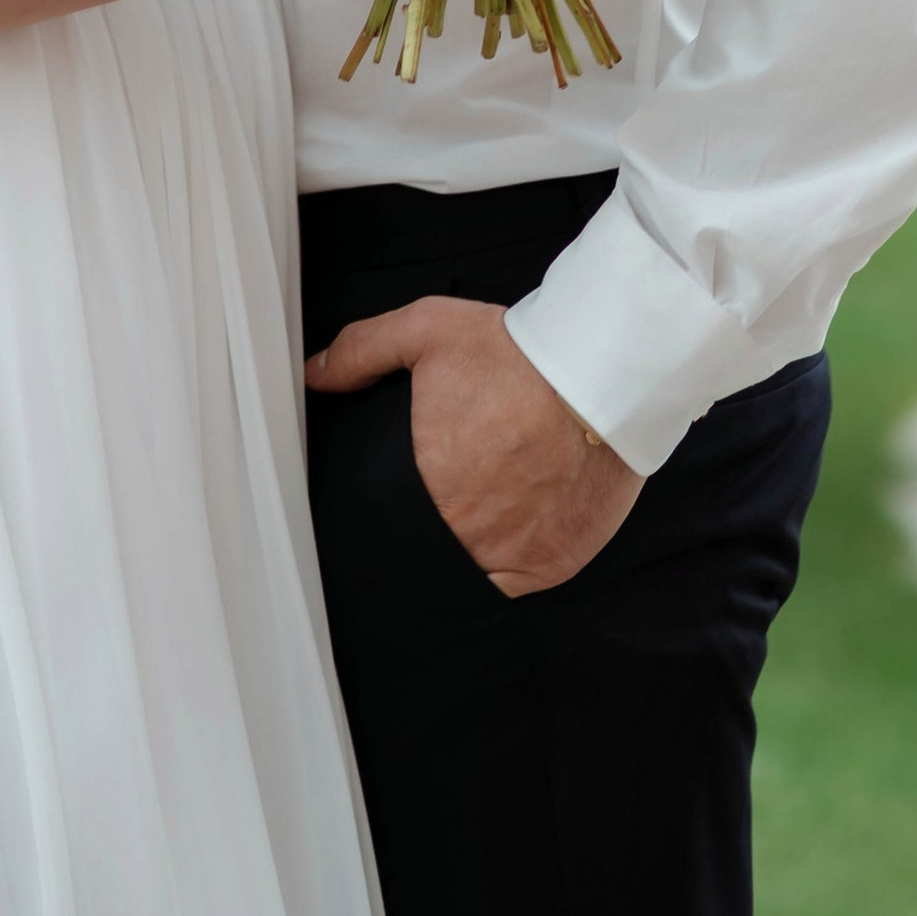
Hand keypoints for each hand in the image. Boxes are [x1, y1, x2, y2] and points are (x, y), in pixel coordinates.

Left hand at [306, 294, 641, 595]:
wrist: (602, 373)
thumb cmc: (517, 354)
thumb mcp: (428, 331)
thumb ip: (362, 351)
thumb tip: (314, 375)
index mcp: (423, 484)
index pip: (385, 525)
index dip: (387, 519)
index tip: (400, 503)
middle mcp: (462, 531)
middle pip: (427, 552)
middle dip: (429, 532)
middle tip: (446, 504)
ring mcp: (510, 555)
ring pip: (469, 575)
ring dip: (467, 555)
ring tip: (478, 519)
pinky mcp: (553, 565)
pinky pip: (518, 585)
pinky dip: (511, 565)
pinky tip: (513, 530)